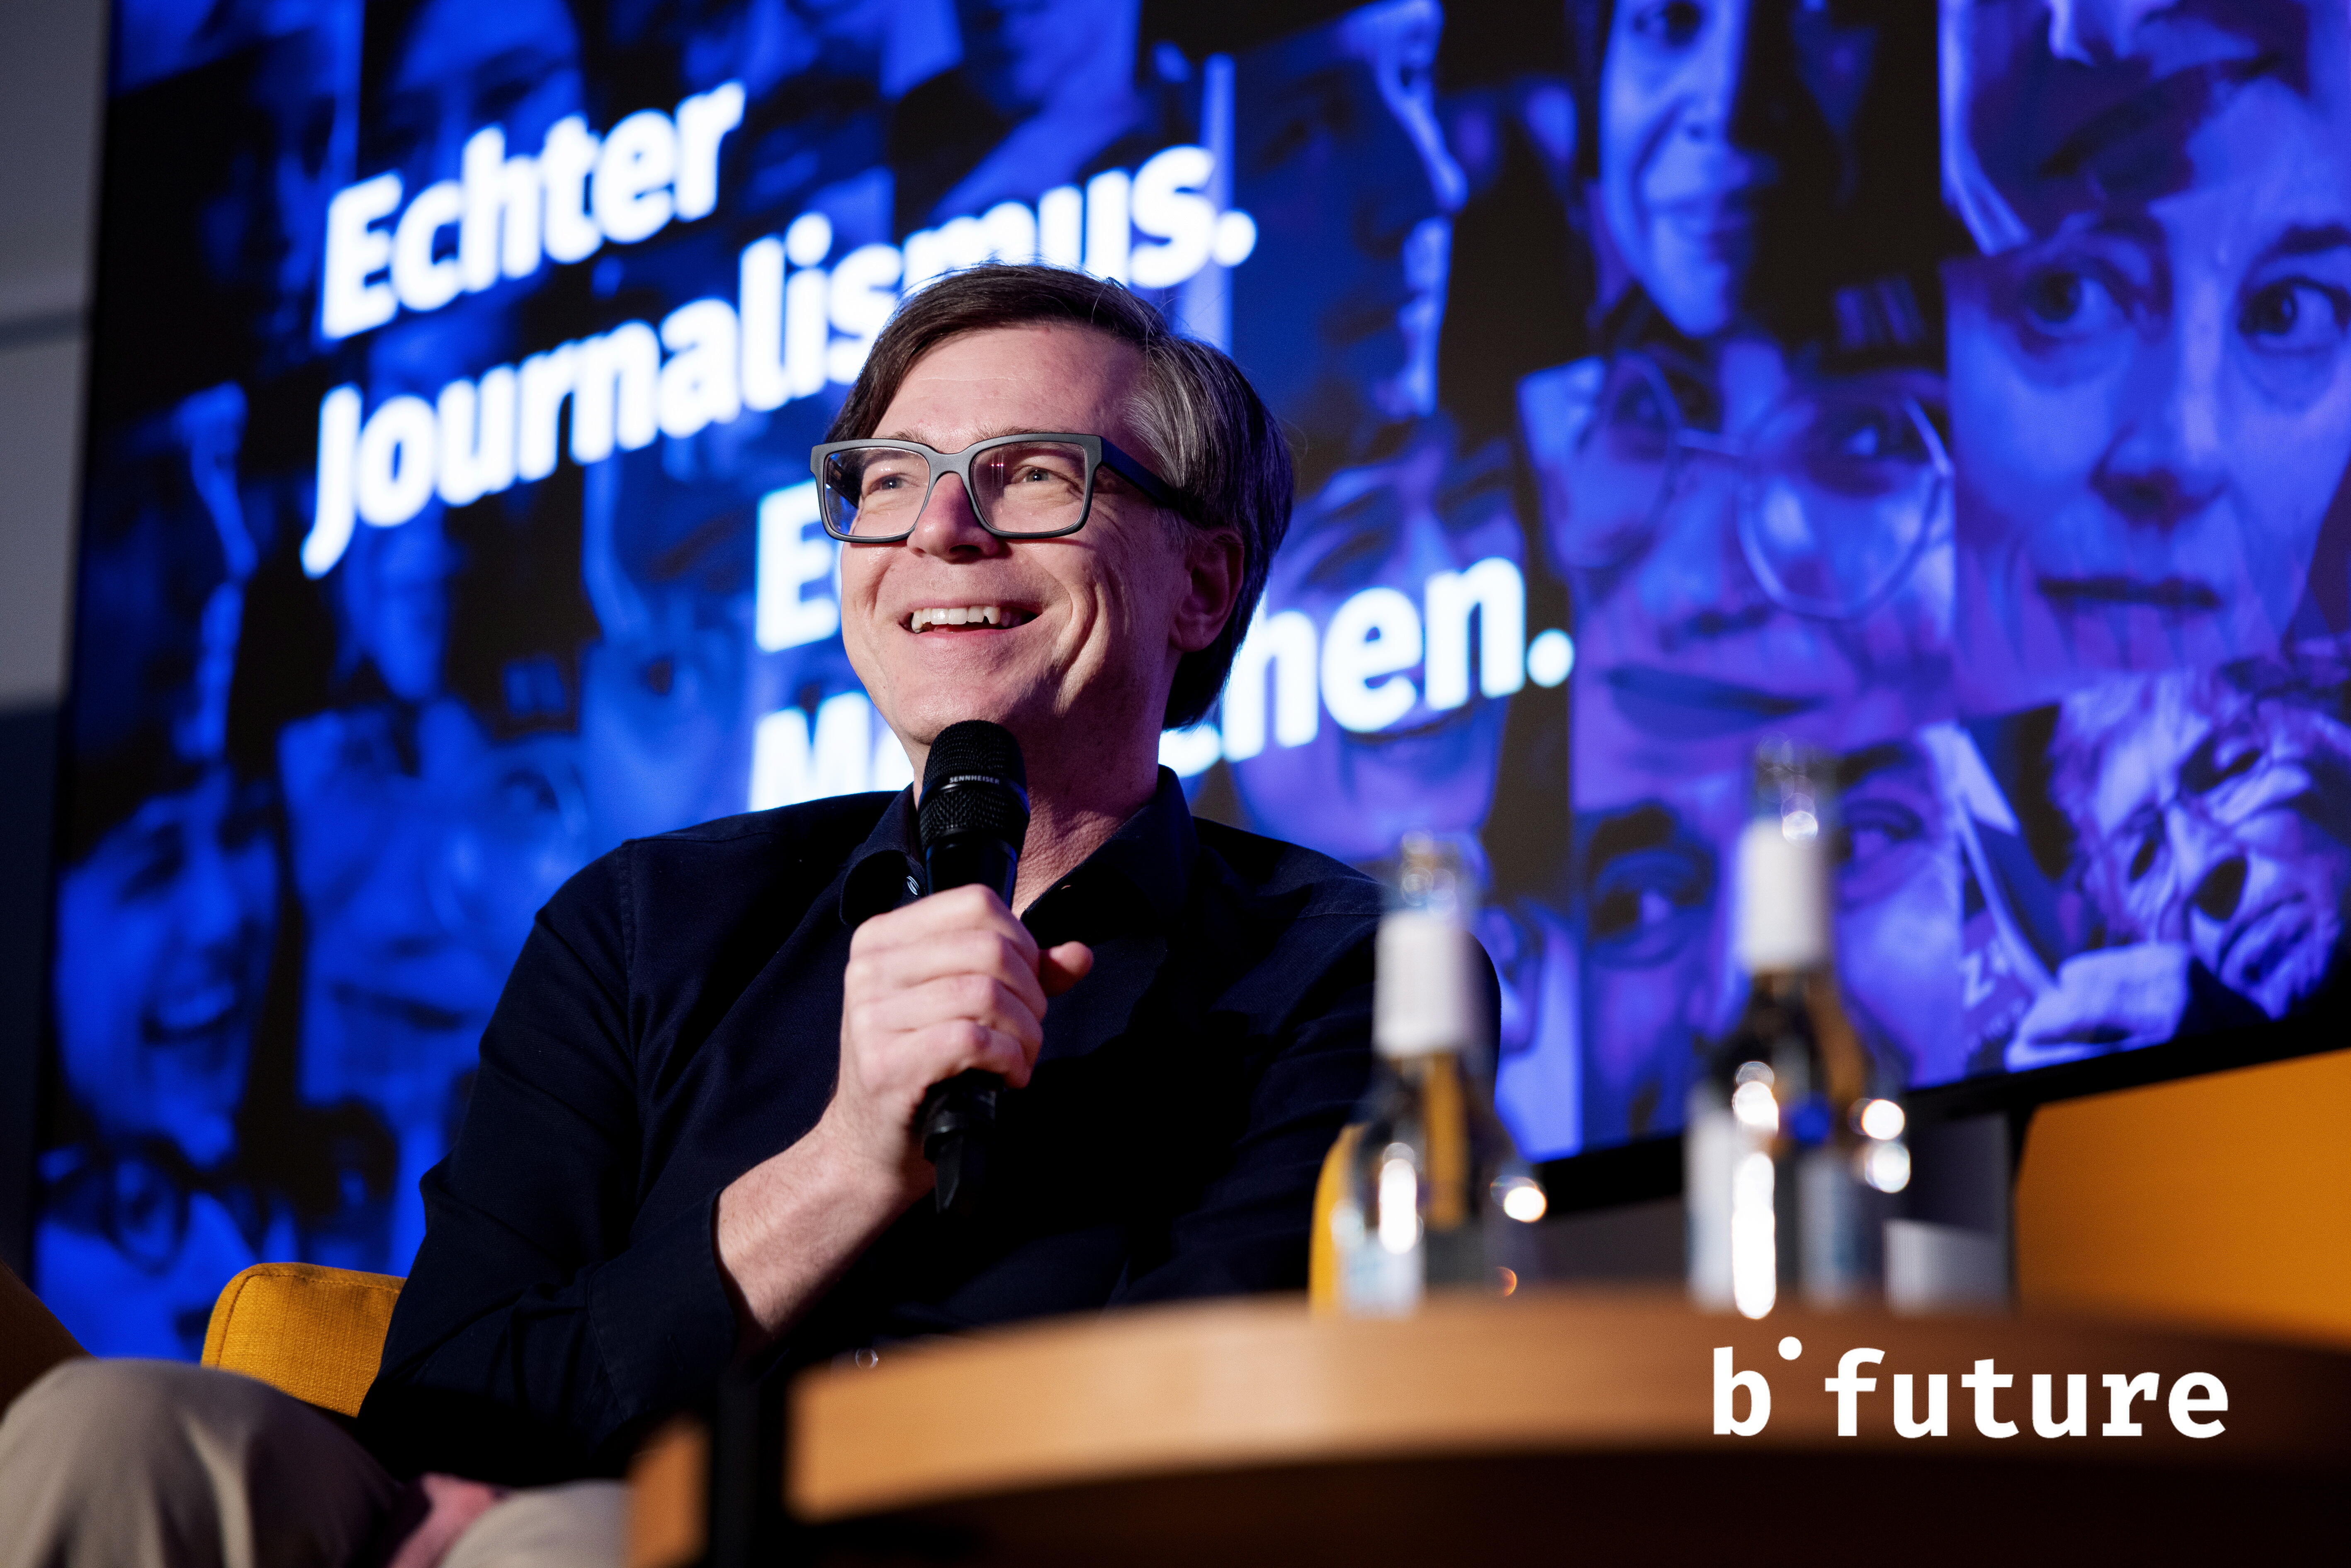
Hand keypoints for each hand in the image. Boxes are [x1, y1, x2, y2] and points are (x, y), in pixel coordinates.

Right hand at [826, 883, 1093, 1194]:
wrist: (870, 1146)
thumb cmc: (922, 1068)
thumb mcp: (964, 1006)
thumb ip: (1023, 974)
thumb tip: (1078, 955)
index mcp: (883, 937)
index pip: (976, 903)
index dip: (1022, 941)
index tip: (1027, 983)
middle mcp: (870, 969)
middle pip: (989, 948)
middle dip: (1031, 993)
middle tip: (1028, 1030)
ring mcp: (872, 1016)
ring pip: (986, 993)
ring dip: (1025, 1032)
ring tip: (1020, 1057)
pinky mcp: (886, 1064)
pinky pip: (973, 1039)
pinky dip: (1009, 1059)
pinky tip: (1007, 1077)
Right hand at [2007, 943, 2191, 1069]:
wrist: (2261, 1039)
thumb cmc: (2198, 1064)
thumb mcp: (2153, 1076)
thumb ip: (2101, 1064)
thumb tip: (2037, 1056)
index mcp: (2161, 1051)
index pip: (2076, 1053)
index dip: (2037, 1055)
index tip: (2017, 1056)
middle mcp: (2169, 1012)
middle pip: (2073, 1008)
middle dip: (2041, 1021)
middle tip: (2028, 1033)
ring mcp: (2173, 978)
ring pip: (2082, 978)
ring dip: (2061, 996)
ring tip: (2056, 1012)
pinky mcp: (2174, 955)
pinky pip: (2107, 960)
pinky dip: (2086, 975)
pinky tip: (2085, 989)